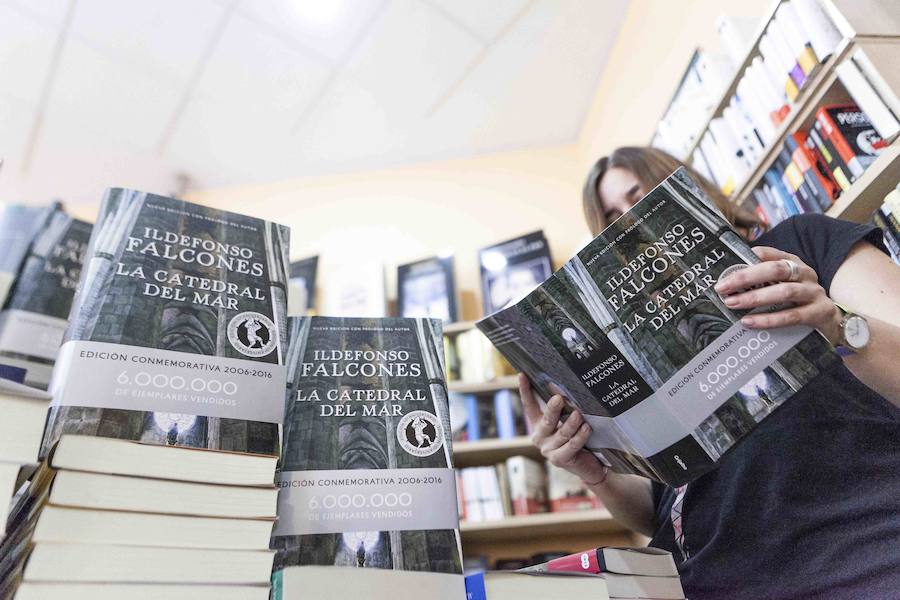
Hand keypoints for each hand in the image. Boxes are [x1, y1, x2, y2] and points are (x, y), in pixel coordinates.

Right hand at [518, 374, 608, 485]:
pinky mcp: (559, 460)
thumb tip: (564, 389)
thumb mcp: (567, 422)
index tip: (522, 375)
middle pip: (546, 420)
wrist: (587, 467)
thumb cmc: (577, 440)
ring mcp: (548, 450)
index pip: (529, 406)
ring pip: (561, 433)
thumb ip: (564, 410)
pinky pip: (571, 445)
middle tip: (559, 398)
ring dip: (571, 423)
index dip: (525, 391)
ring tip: (578, 414)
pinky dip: (580, 436)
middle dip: (553, 409)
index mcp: (538, 425)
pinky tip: (586, 428)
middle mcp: (540, 437)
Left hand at [714, 246, 841, 343]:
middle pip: (776, 269)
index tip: (726, 269)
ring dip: (755, 298)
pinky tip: (749, 322)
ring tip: (732, 303)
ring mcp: (815, 293)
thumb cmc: (799, 304)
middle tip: (722, 287)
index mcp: (794, 264)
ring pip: (784, 292)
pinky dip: (768, 319)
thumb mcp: (782, 288)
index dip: (747, 259)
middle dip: (746, 277)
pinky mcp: (821, 313)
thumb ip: (762, 283)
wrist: (833, 325)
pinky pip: (792, 316)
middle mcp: (806, 274)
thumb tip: (729, 284)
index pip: (770, 255)